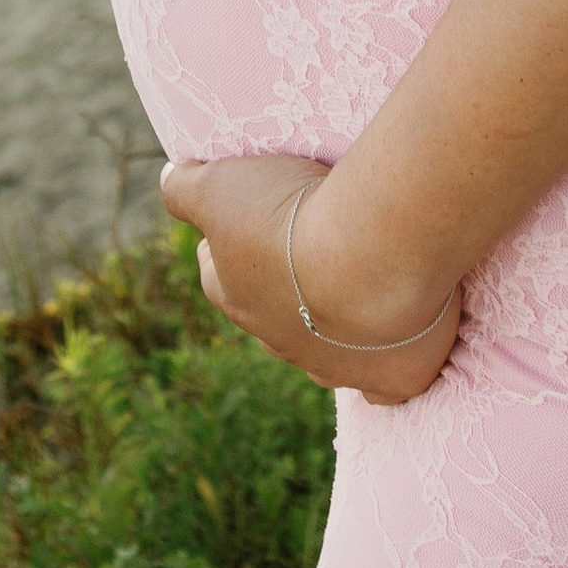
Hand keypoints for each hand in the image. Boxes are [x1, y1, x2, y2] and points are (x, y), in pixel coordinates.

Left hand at [161, 153, 461, 402]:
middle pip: (271, 316)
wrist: (370, 257)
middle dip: (284, 286)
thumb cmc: (293, 217)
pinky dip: (385, 370)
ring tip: (360, 285)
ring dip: (335, 325)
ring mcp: (335, 366)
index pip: (216, 275)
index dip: (226, 244)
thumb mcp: (220, 187)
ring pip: (324, 354)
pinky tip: (397, 346)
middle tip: (312, 244)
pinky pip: (381, 387)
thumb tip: (170, 180)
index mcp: (237, 297)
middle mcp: (280, 341)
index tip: (246, 217)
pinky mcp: (390, 377)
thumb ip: (184, 188)